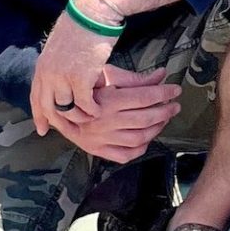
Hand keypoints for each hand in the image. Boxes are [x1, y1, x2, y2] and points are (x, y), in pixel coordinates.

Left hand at [29, 10, 119, 139]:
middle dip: (59, 124)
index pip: (35, 97)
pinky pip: (85, 105)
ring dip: (80, 117)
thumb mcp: (59, 47)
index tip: (41, 129)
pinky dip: (93, 110)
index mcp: (42, 66)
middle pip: (48, 109)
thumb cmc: (81, 25)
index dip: (38, 115)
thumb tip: (58, 75)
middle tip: (71, 132)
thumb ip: (56, 64)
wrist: (92, 12)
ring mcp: (62, 78)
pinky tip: (100, 111)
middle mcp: (48, 75)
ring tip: (91, 118)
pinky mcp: (80, 79)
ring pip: (67, 109)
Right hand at [62, 64, 181, 163]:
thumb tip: (161, 75)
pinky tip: (146, 138)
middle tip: (174, 105)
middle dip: (166, 111)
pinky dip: (140, 148)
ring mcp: (101, 139)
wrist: (54, 109)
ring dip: (157, 128)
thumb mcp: (105, 77)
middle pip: (146, 118)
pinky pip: (126, 155)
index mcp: (107, 101)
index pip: (145, 97)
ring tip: (162, 119)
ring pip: (140, 138)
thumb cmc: (81, 90)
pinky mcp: (97, 150)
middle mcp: (105, 122)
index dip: (164, 93)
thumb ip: (134, 79)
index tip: (175, 90)